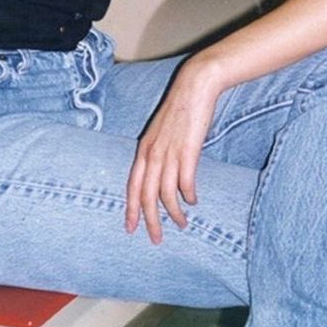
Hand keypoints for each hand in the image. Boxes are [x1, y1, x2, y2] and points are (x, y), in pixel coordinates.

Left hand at [125, 59, 219, 243]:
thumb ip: (159, 152)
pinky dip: (188, 195)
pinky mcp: (188, 151)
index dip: (131, 209)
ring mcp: (169, 153)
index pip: (132, 186)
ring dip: (173, 213)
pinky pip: (185, 183)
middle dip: (150, 221)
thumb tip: (163, 176)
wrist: (195, 86)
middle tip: (155, 240)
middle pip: (146, 196)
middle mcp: (152, 153)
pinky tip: (193, 200)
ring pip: (165, 194)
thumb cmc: (180, 109)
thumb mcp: (163, 132)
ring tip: (182, 224)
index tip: (131, 228)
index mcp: (144, 149)